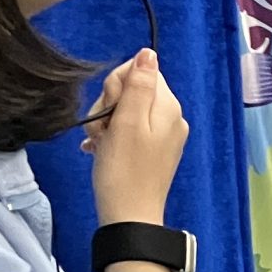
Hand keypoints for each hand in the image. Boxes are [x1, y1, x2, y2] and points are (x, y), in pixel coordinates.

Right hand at [85, 49, 189, 225]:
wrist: (128, 217)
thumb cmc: (123, 171)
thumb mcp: (126, 122)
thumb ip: (137, 85)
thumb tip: (148, 53)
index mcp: (168, 106)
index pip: (140, 70)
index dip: (116, 86)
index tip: (109, 111)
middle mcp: (171, 117)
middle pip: (132, 89)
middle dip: (109, 106)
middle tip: (103, 132)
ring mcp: (163, 135)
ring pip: (125, 109)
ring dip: (106, 123)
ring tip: (100, 144)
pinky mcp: (152, 151)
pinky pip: (128, 130)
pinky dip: (111, 137)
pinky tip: (100, 151)